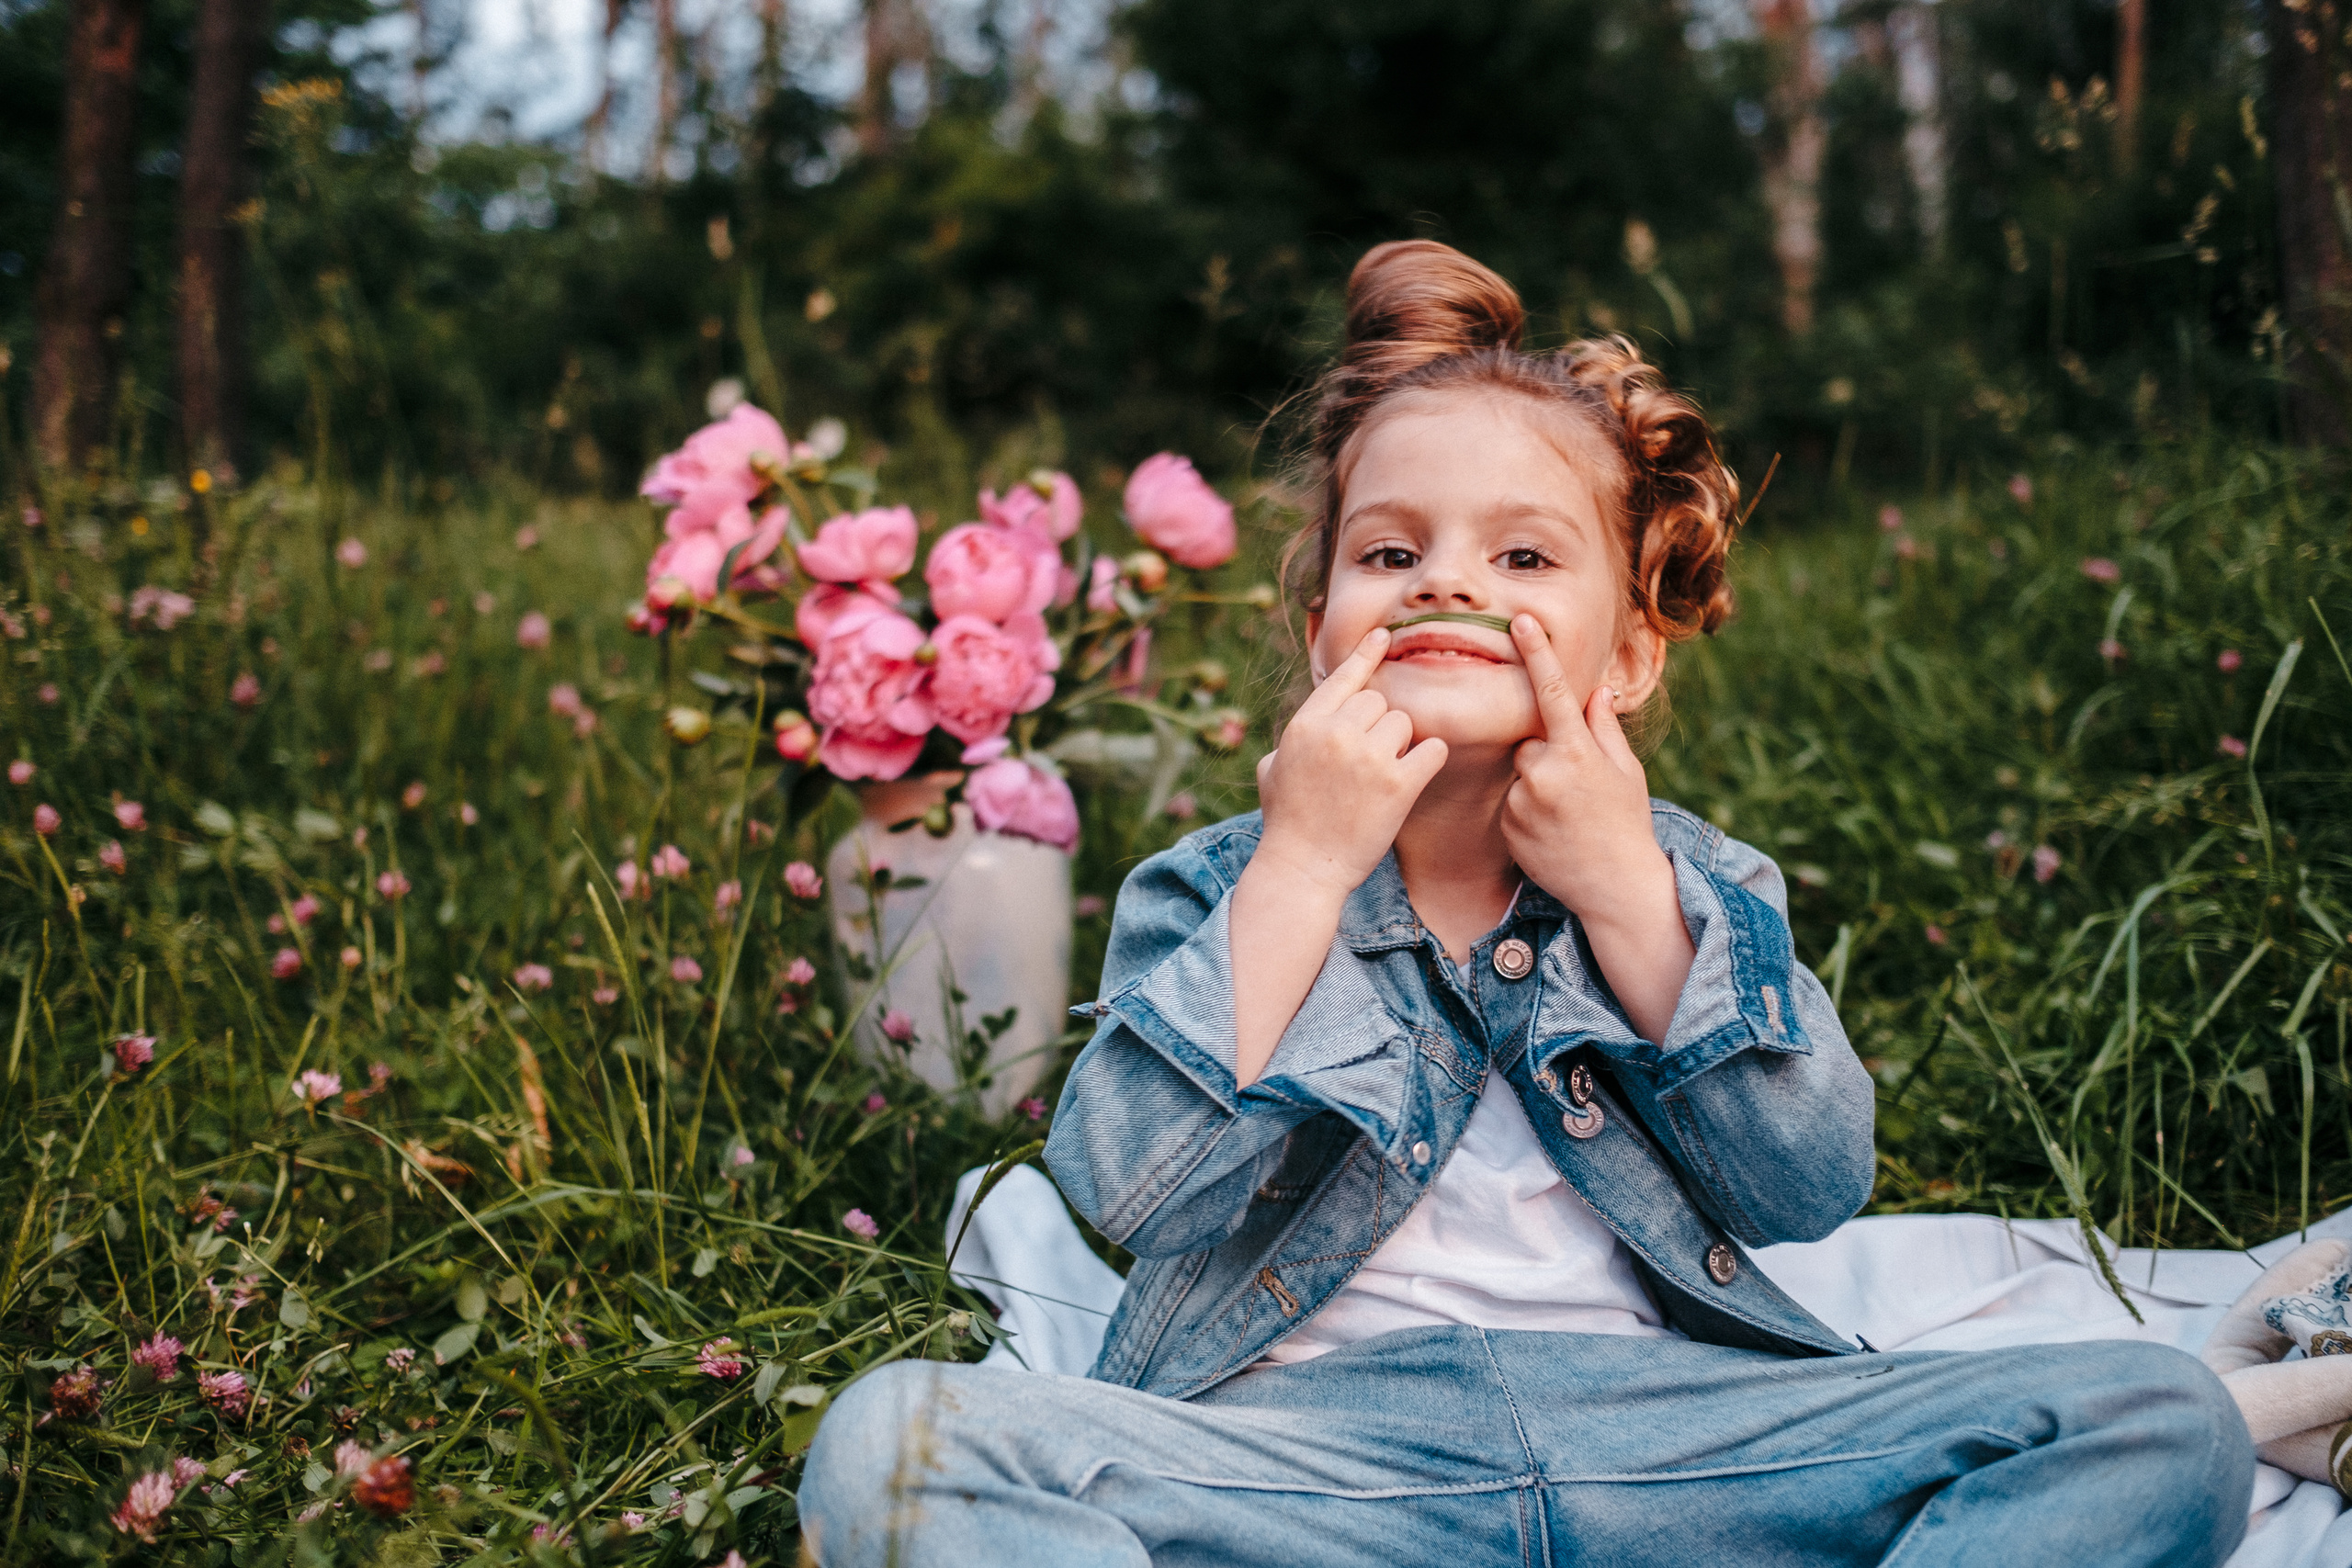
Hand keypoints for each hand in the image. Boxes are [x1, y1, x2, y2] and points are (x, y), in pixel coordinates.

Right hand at [1255, 626, 1449, 900]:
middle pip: (1379, 702)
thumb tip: (1312, 721)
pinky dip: (1428, 760)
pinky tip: (1414, 776)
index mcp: (1305, 725)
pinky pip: (1432, 750)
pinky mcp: (1399, 785)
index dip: (1366, 654)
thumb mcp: (1272, 768)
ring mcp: (1368, 758)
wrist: (1303, 869)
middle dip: (1378, 727)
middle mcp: (1337, 733)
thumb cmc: (1286, 822)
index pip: (1344, 677)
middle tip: (1365, 764)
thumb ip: (1294, 737)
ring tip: (1379, 779)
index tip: (1385, 635)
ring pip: (1405, 724)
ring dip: (1400, 746)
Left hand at [1501, 616, 1692, 1042]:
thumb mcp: (1626, 771)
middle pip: (1532, 740)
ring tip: (1566, 815)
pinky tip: (1551, 832)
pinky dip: (1526, 810)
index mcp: (1578, 752)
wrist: (1614, 887)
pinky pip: (1511, 801)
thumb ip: (1604, 728)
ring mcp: (1522, 800)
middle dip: (1550, 754)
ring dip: (1538, 783)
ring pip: (1521, 771)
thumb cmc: (1626, 824)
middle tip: (1578, 790)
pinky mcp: (1506, 824)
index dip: (1537, 653)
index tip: (1518, 621)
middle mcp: (1545, 771)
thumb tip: (1595, 691)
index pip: (1553, 692)